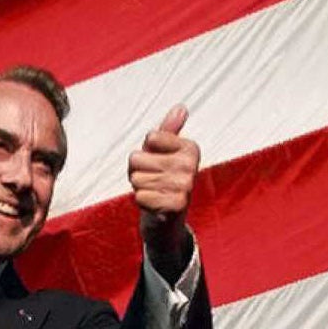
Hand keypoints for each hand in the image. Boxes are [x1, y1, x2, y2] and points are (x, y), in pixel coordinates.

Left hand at [129, 104, 199, 280]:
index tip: (155, 165)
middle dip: (138, 173)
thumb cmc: (160, 182)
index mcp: (190, 148)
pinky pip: (140, 196)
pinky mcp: (176, 206)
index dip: (144, 153)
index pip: (150, 138)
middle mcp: (191, 166)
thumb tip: (182, 107)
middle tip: (152, 183)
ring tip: (153, 194)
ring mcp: (185, 186)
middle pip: (137, 158)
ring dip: (139, 188)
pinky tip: (154, 206)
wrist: (166, 221)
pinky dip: (142, 203)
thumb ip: (168, 130)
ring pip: (136, 178)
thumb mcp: (162, 154)